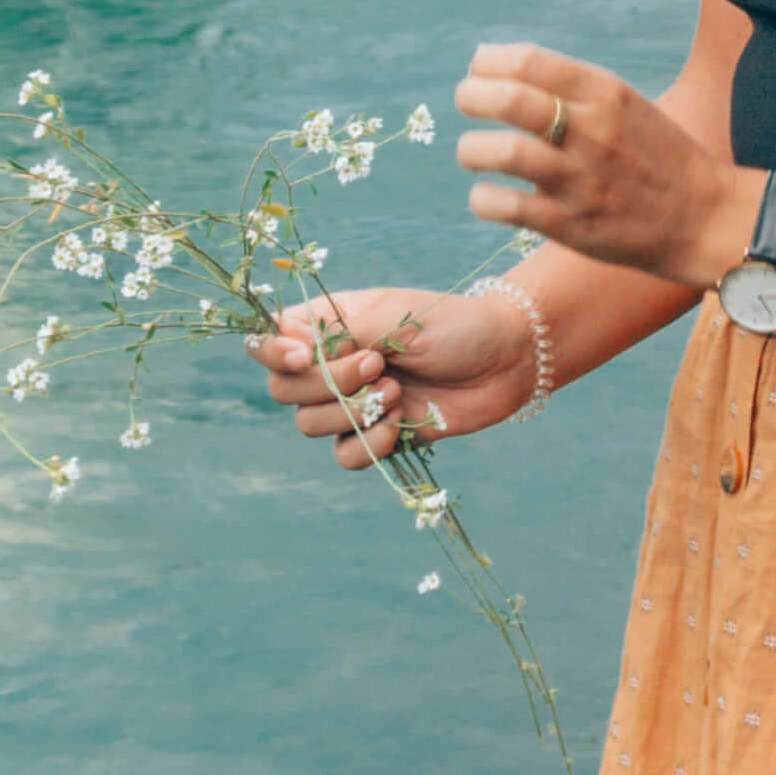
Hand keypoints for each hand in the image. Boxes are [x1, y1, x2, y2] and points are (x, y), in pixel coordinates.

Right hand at [243, 282, 533, 471]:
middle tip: (379, 366)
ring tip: (397, 391)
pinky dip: (369, 444)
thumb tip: (293, 350)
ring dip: (353, 413)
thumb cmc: (453, 325)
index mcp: (330, 323)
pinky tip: (401, 425)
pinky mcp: (375, 434)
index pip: (271, 339)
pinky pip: (345, 456)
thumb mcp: (396, 318)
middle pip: (283, 389)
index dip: (272, 352)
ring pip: (309, 425)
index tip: (300, 355)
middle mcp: (333, 363)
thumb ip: (340, 335)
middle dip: (326, 385)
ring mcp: (352, 401)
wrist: (504, 360)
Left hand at [457, 42, 747, 288]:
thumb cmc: (654, 155)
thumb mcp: (623, 105)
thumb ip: (571, 88)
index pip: (530, 61)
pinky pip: (509, 207)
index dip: (490, 62)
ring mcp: (581, 180)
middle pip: (512, 100)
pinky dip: (483, 199)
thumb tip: (501, 69)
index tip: (478, 69)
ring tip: (471, 153)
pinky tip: (485, 196)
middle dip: (472, 96)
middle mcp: (593, 131)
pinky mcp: (573, 225)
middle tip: (465, 102)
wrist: (701, 216)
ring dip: (471, 150)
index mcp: (605, 93)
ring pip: (504, 153)